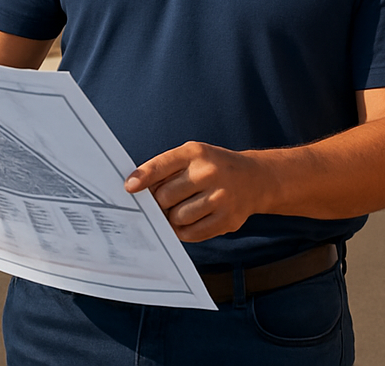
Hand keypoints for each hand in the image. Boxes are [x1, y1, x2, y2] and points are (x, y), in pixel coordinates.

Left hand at [124, 141, 269, 241]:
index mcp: (196, 152)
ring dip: (173, 217)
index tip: (129, 187)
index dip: (143, 177)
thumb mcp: (194, 155)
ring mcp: (220, 197)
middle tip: (165, 201)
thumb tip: (138, 190)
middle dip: (160, 202)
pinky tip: (191, 219)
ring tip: (181, 208)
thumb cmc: (214, 166)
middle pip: (165, 197)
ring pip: (177, 218)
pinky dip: (185, 230)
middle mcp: (209, 172)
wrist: (255, 179)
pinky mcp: (227, 220)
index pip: (162, 165)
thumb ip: (167, 169)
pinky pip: (191, 233)